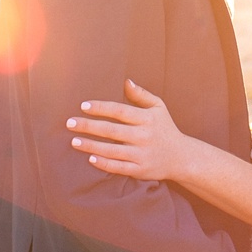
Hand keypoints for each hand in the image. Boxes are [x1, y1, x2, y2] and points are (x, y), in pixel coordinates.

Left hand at [67, 81, 187, 181]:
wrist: (181, 157)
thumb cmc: (165, 128)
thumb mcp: (159, 107)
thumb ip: (141, 95)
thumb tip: (126, 81)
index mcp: (147, 118)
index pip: (119, 111)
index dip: (101, 108)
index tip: (83, 106)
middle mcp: (144, 136)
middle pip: (111, 130)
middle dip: (88, 126)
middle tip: (70, 123)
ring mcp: (142, 154)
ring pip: (112, 150)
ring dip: (91, 146)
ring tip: (74, 141)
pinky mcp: (140, 170)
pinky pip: (119, 167)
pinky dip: (104, 164)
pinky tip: (90, 159)